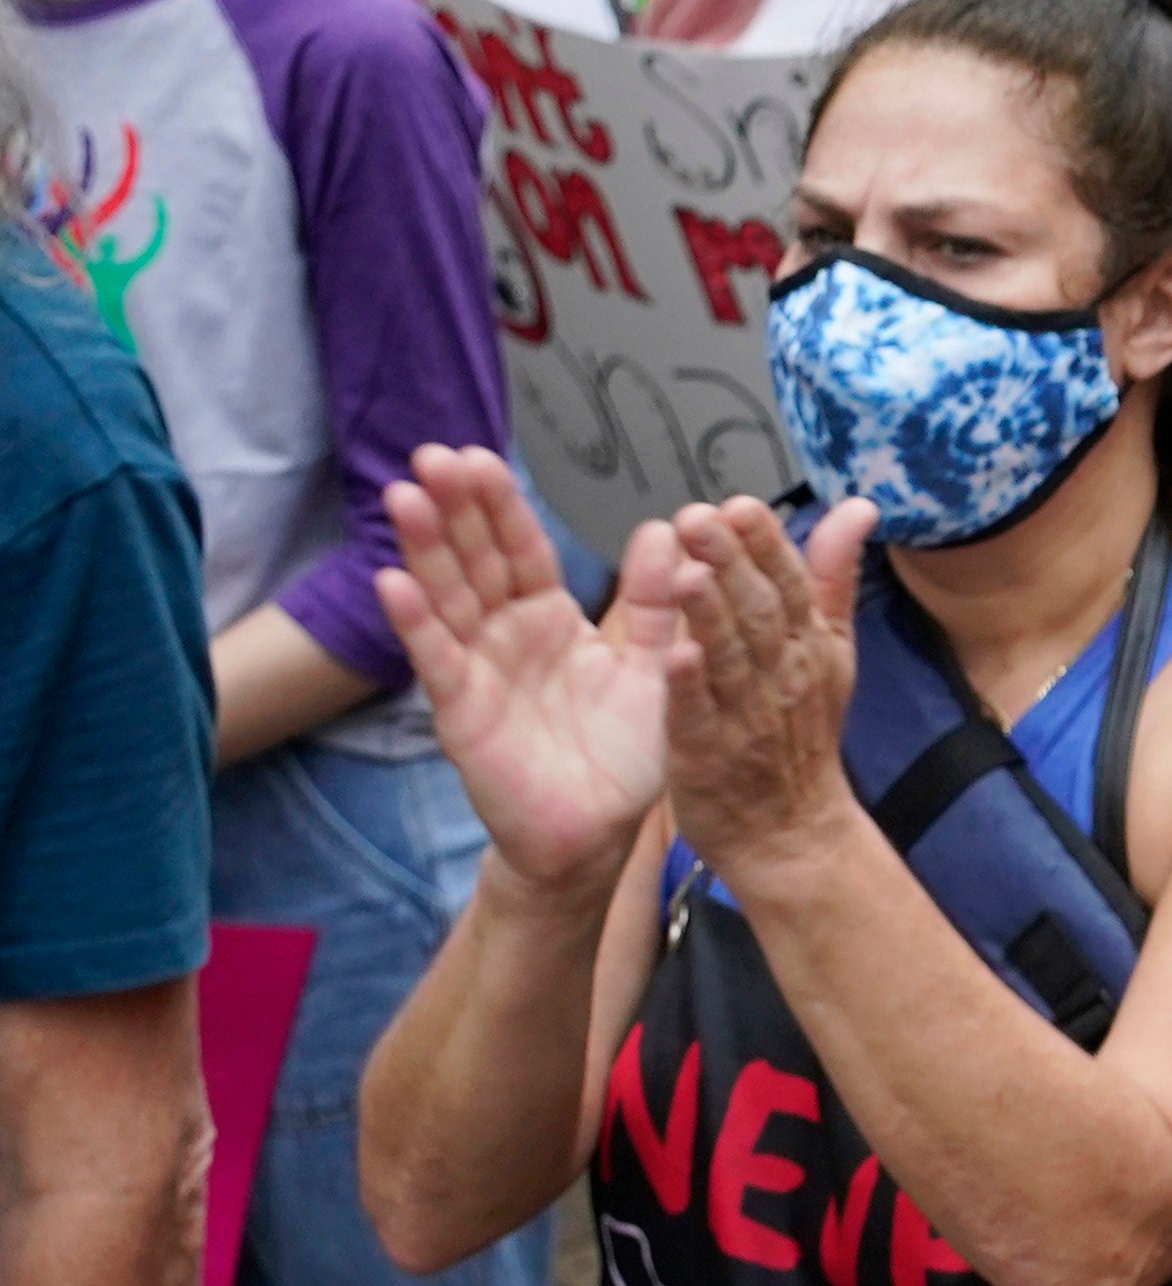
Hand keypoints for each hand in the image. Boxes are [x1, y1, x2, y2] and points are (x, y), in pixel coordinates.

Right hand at [379, 447, 674, 888]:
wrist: (598, 831)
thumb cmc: (623, 752)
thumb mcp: (653, 663)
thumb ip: (656, 601)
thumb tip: (666, 527)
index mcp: (550, 618)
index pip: (521, 549)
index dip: (498, 505)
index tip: (476, 455)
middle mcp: (506, 636)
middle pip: (475, 561)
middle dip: (454, 509)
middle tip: (432, 454)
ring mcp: (478, 670)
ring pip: (448, 598)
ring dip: (424, 548)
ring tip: (403, 496)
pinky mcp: (461, 712)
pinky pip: (437, 661)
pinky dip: (415, 622)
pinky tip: (391, 582)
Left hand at [653, 498, 873, 876]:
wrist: (791, 831)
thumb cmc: (801, 734)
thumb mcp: (831, 651)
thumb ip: (833, 578)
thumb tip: (857, 508)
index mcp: (809, 644)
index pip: (790, 583)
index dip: (766, 544)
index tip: (740, 504)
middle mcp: (782, 674)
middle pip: (758, 611)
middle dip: (729, 563)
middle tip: (697, 519)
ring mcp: (745, 715)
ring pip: (730, 658)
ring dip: (709, 615)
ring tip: (686, 573)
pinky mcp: (707, 755)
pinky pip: (700, 716)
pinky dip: (691, 688)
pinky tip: (677, 656)